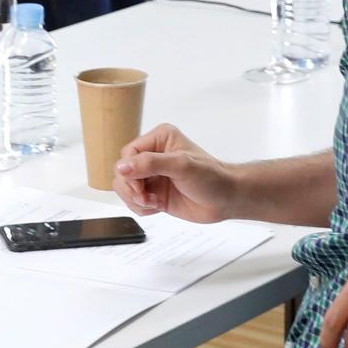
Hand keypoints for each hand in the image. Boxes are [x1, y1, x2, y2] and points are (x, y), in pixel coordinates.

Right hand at [113, 124, 238, 222]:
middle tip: (147, 198)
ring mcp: (153, 175)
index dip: (129, 172)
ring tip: (154, 203)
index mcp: (159, 139)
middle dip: (131, 189)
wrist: (225, 199)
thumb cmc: (211, 177)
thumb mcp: (181, 165)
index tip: (140, 187)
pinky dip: (140, 208)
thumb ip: (150, 164)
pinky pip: (133, 201)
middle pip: (123, 171)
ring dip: (135, 200)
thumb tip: (122, 166)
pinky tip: (157, 207)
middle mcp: (153, 155)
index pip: (128, 153)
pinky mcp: (154, 193)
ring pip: (125, 187)